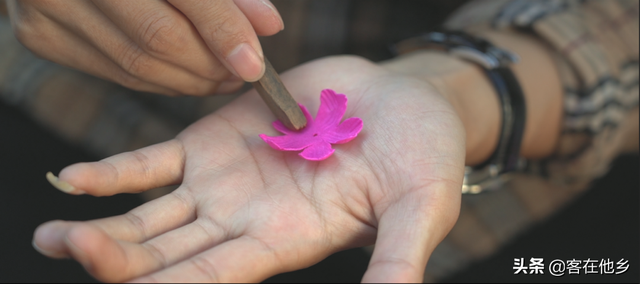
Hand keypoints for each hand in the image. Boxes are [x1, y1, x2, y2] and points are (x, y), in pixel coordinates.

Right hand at [6, 0, 283, 95]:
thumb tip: (269, 25)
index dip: (224, 31)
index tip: (256, 64)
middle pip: (159, 39)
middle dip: (211, 65)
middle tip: (244, 73)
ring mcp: (49, 7)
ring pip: (138, 65)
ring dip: (192, 81)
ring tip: (224, 78)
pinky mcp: (42, 36)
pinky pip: (117, 72)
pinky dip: (161, 80)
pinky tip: (189, 76)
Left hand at [34, 56, 463, 281]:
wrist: (405, 100)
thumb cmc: (424, 156)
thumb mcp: (420, 208)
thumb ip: (398, 256)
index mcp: (287, 243)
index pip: (219, 276)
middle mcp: (244, 222)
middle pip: (170, 255)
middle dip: (120, 260)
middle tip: (72, 250)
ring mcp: (223, 182)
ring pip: (151, 215)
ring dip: (103, 227)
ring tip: (54, 235)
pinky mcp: (213, 140)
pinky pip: (154, 161)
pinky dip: (116, 171)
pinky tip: (76, 179)